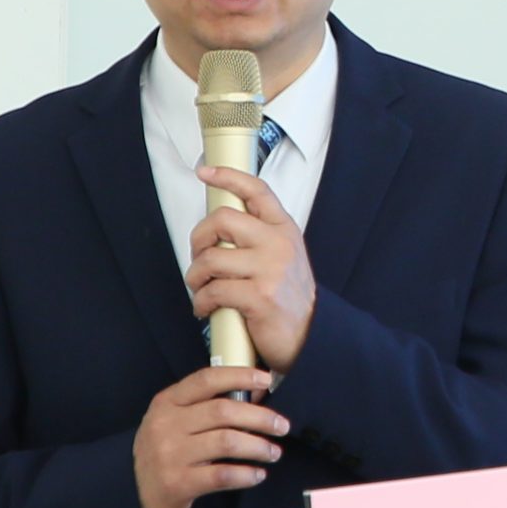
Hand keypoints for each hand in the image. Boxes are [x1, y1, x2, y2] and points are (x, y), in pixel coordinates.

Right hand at [133, 366, 289, 507]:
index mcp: (167, 402)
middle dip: (260, 417)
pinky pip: (222, 475)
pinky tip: (258, 475)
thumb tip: (253, 397)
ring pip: (226, 442)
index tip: (266, 380)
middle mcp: (167, 424)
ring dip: (258, 447)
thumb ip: (202, 407)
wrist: (133, 492)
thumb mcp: (172, 421)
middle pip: (223, 411)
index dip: (239, 376)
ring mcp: (171, 454)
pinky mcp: (178, 483)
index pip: (206, 379)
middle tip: (281, 426)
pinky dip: (245, 474)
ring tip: (274, 453)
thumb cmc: (164, 451)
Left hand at [187, 165, 317, 371]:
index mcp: (284, 229)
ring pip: (211, 258)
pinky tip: (205, 308)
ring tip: (199, 288)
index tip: (205, 172)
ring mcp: (270, 270)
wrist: (311, 335)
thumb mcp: (284, 256)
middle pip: (222, 219)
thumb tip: (220, 225)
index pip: (256, 190)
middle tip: (198, 257)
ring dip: (195, 276)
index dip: (227, 176)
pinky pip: (214, 290)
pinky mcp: (259, 297)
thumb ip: (259, 236)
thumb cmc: (288, 297)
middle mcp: (278, 244)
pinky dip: (202, 301)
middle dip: (199, 238)